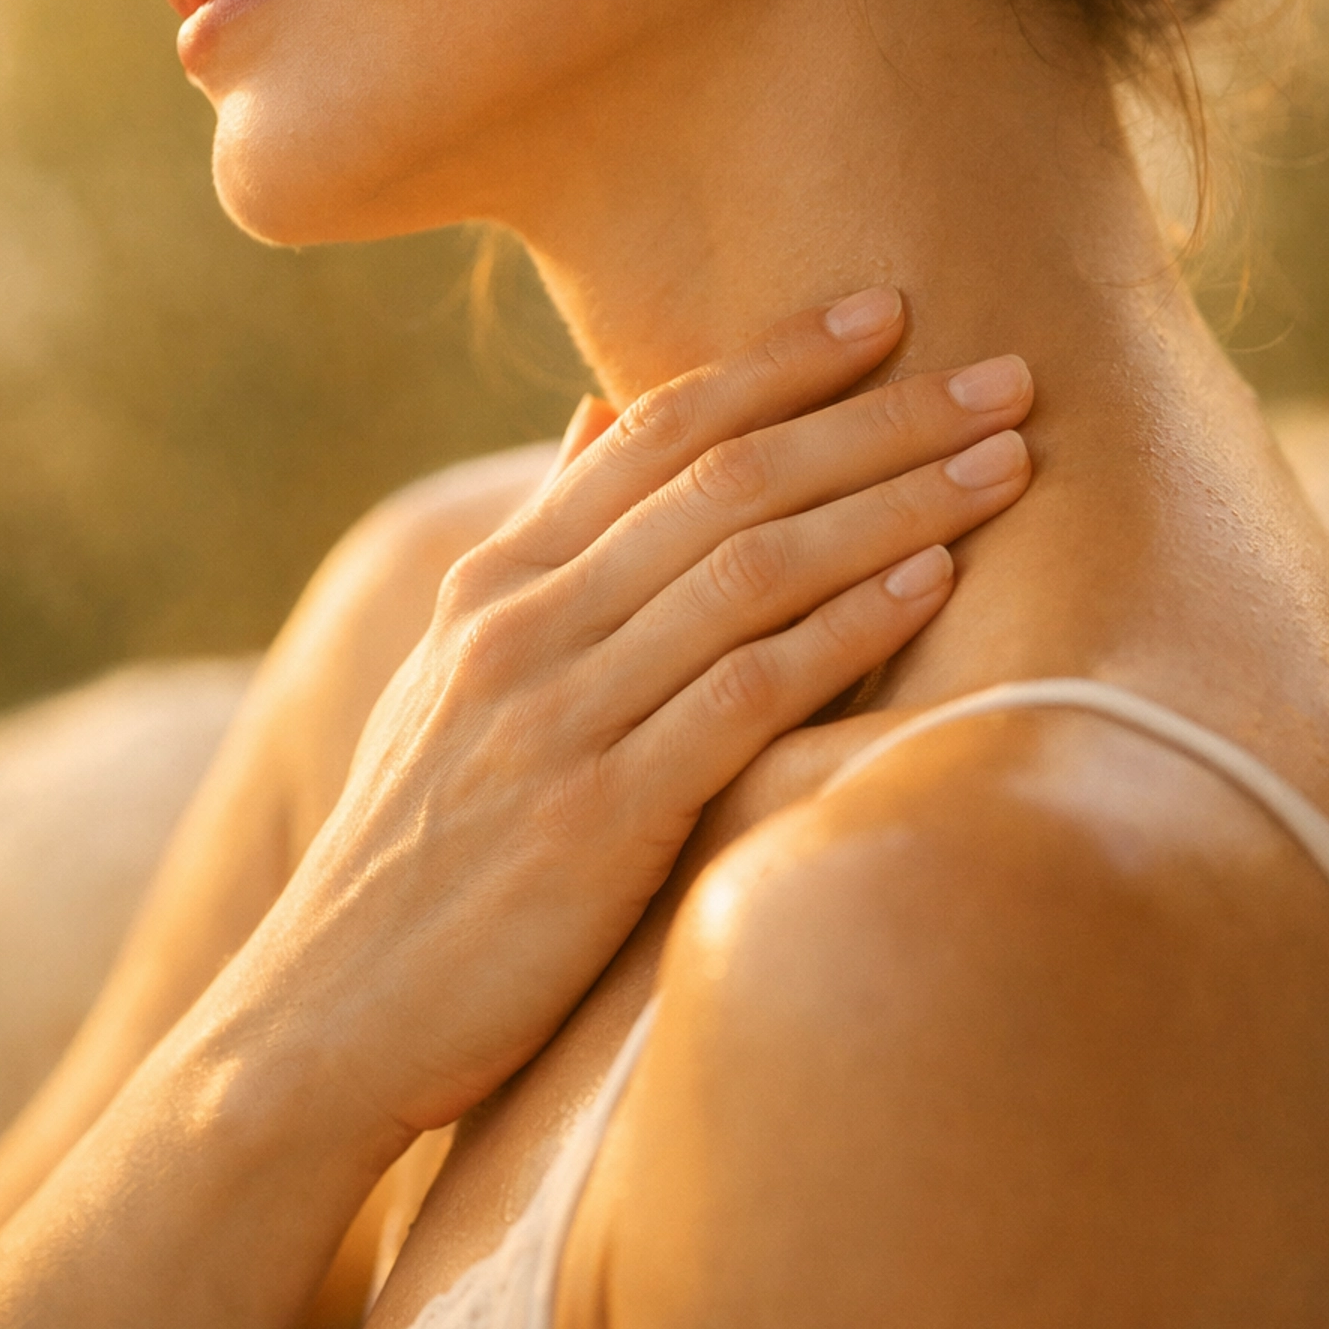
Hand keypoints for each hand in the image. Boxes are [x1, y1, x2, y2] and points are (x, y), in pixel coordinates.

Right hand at [255, 289, 1032, 1144]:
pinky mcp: (598, 819)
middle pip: (727, 478)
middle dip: (877, 414)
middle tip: (1003, 370)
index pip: (655, 429)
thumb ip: (542, 543)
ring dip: (892, 502)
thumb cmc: (418, 843)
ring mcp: (557, 715)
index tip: (884, 309)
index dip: (778, 361)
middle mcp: (525, 622)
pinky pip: (744, 693)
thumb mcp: (453, 673)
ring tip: (1006, 460)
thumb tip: (594, 416)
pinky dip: (846, 626)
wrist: (322, 1019)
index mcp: (497, 579)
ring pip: (751, 567)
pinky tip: (932, 581)